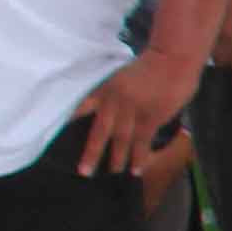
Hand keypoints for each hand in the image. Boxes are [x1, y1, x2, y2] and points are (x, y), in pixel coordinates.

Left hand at [75, 48, 202, 177]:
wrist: (173, 58)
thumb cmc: (153, 63)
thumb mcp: (124, 75)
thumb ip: (118, 92)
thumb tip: (116, 109)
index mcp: (106, 89)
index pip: (82, 107)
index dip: (72, 120)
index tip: (59, 134)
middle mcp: (115, 102)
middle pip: (100, 132)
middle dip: (92, 153)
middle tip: (84, 171)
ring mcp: (133, 111)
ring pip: (121, 140)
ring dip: (117, 158)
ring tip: (114, 171)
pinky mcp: (151, 117)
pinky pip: (143, 141)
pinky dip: (140, 156)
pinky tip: (137, 169)